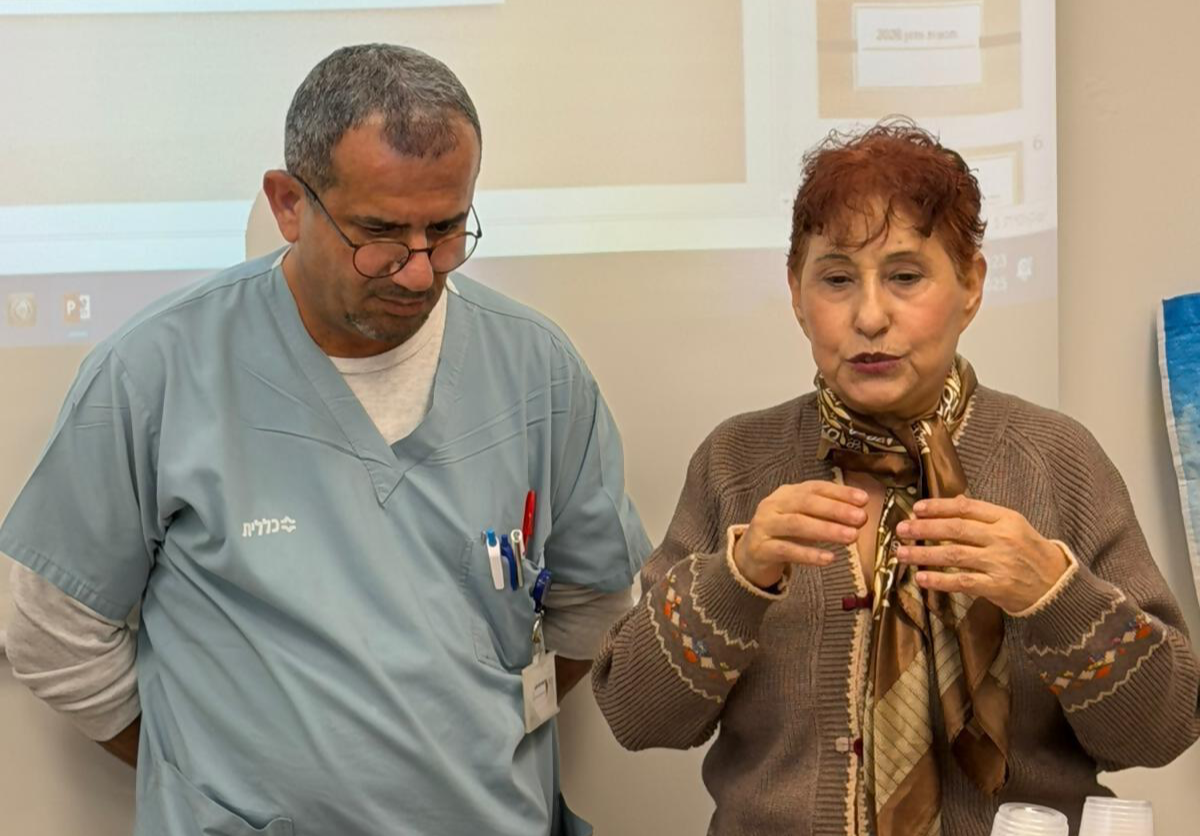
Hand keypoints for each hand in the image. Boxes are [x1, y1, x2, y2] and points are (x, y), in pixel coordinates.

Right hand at [733, 482, 867, 588]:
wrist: (748, 558)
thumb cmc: (781, 536)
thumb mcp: (801, 519)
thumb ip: (825, 515)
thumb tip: (859, 512)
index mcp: (786, 494)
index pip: (815, 488)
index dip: (840, 492)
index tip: (864, 499)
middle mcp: (773, 506)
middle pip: (806, 503)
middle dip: (836, 509)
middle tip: (860, 518)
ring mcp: (764, 526)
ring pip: (796, 524)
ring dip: (826, 529)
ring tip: (851, 536)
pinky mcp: (760, 549)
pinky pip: (786, 550)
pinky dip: (808, 554)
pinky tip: (828, 558)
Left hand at [896, 496, 1069, 613]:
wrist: (1058, 584)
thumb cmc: (1030, 551)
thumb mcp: (1013, 525)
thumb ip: (984, 515)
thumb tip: (953, 500)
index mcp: (1006, 518)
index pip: (966, 508)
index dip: (938, 506)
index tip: (916, 509)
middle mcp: (1002, 538)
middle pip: (956, 529)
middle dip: (924, 529)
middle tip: (901, 529)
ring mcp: (1000, 563)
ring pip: (955, 555)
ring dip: (924, 554)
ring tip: (902, 553)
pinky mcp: (998, 587)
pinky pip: (963, 582)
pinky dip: (940, 580)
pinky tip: (921, 578)